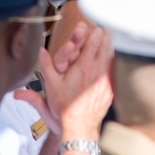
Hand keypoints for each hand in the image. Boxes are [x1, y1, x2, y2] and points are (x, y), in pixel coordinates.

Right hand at [16, 22, 112, 138]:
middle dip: (104, 37)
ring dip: (110, 48)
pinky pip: (113, 72)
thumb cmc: (65, 108)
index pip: (92, 44)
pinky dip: (113, 63)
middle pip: (105, 48)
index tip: (95, 27)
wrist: (79, 127)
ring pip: (111, 59)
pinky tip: (112, 60)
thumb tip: (40, 51)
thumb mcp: (51, 86)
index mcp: (82, 67)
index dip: (94, 34)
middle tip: (106, 30)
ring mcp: (105, 81)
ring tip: (110, 40)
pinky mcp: (110, 90)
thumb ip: (45, 66)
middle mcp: (96, 72)